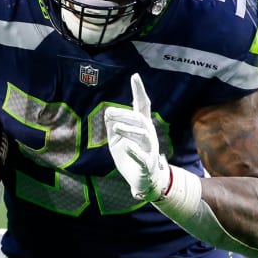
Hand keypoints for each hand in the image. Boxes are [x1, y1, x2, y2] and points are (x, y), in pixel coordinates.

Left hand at [104, 73, 169, 201]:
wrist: (143, 181)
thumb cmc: (129, 156)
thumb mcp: (116, 140)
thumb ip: (112, 126)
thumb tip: (108, 113)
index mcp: (141, 126)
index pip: (142, 105)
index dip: (138, 91)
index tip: (135, 76)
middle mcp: (148, 135)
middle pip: (139, 119)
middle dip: (124, 114)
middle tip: (109, 112)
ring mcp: (149, 149)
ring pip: (142, 135)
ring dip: (128, 129)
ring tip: (115, 127)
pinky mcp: (146, 164)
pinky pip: (142, 157)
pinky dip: (134, 152)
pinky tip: (126, 147)